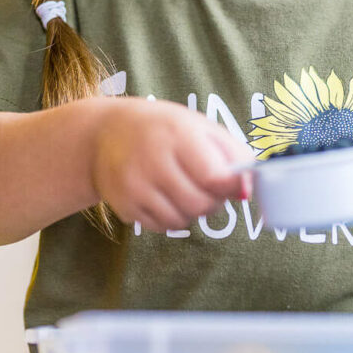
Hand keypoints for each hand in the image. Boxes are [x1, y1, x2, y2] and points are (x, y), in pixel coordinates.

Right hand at [89, 98, 252, 231]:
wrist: (104, 133)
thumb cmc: (163, 128)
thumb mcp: (200, 126)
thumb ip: (232, 153)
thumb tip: (248, 188)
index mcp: (178, 134)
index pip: (214, 177)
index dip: (231, 187)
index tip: (235, 185)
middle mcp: (153, 160)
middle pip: (201, 204)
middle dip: (212, 200)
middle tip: (206, 186)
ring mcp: (135, 186)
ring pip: (182, 221)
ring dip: (191, 211)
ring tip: (183, 188)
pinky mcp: (124, 205)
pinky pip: (162, 227)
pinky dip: (170, 217)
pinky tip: (163, 196)